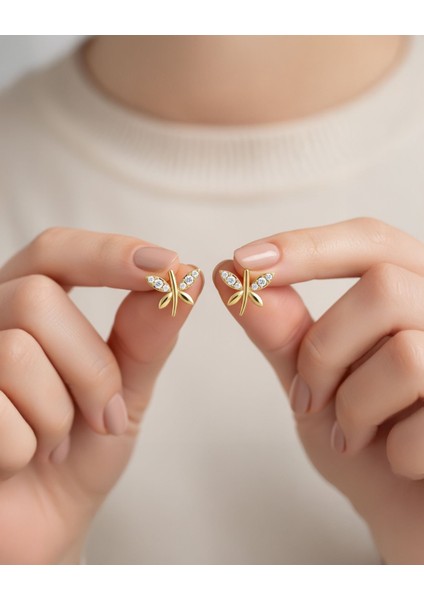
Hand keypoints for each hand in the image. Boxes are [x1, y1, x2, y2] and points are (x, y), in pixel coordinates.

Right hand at [0, 228, 202, 563]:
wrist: (48, 523)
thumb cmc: (82, 450)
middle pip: (36, 300)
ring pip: (15, 354)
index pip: (56, 250)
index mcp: (26, 308)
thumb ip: (147, 334)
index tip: (167, 266)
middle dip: (90, 368)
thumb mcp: (125, 388)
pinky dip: (26, 449)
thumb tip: (184, 278)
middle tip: (102, 416)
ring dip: (57, 414)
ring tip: (56, 443)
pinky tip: (22, 462)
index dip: (108, 252)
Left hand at [214, 217, 423, 563]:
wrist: (407, 510)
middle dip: (325, 349)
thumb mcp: (314, 382)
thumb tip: (231, 275)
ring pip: (406, 355)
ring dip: (354, 407)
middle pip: (385, 287)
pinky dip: (393, 451)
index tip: (245, 263)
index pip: (370, 241)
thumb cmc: (364, 441)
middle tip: (306, 397)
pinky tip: (395, 460)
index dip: (307, 246)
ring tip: (350, 435)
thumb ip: (282, 332)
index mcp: (413, 293)